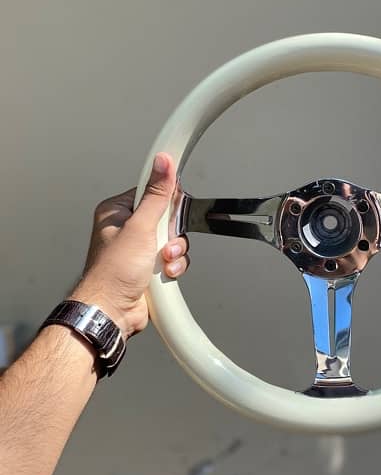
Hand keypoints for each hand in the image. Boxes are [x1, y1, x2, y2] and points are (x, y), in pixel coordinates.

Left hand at [69, 153, 189, 338]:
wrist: (112, 312)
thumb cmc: (113, 274)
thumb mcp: (140, 227)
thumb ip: (156, 194)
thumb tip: (163, 162)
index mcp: (117, 211)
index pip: (152, 192)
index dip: (167, 204)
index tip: (169, 216)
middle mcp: (127, 228)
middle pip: (167, 217)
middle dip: (172, 235)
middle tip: (162, 245)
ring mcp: (139, 248)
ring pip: (173, 239)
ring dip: (174, 253)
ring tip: (163, 263)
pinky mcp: (149, 266)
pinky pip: (173, 258)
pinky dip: (173, 266)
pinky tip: (165, 273)